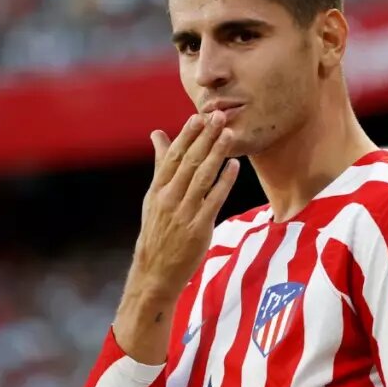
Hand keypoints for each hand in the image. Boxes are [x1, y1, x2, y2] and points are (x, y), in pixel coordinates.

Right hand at [128, 111, 239, 302]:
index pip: (173, 156)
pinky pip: (213, 200)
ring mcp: (184, 213)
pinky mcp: (198, 228)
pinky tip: (234, 166)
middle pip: (189, 162)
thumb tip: (157, 133)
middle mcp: (169, 198)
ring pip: (202, 177)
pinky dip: (224, 182)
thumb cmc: (157, 230)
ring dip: (216, 154)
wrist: (155, 271)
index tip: (198, 116)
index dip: (186, 135)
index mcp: (158, 189)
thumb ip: (160, 164)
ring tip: (228, 134)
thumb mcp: (153, 196)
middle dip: (205, 137)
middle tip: (218, 115)